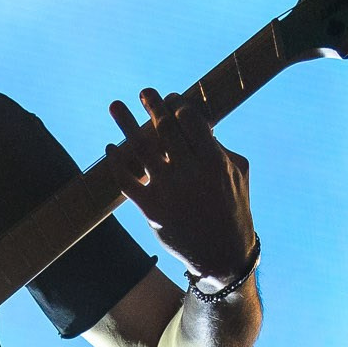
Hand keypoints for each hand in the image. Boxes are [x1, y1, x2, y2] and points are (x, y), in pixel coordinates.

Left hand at [106, 88, 256, 286]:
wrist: (222, 255)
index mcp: (215, 162)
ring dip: (126, 124)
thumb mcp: (237, 174)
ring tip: (115, 105)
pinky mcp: (151, 209)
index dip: (178, 104)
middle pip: (165, 129)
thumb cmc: (233, 208)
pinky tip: (111, 148)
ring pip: (141, 149)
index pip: (190, 121)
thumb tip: (199, 121)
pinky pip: (126, 180)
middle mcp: (190, 174)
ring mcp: (168, 192)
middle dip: (153, 105)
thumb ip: (220, 146)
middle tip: (145, 92)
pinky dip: (115, 162)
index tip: (171, 98)